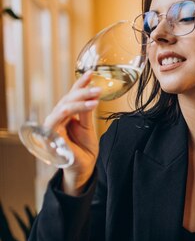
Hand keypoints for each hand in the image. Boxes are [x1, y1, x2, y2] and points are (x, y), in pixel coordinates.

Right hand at [43, 71, 100, 193]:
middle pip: (67, 98)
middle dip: (83, 90)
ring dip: (81, 98)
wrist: (84, 167)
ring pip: (64, 105)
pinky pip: (60, 117)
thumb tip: (91, 93)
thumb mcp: (88, 126)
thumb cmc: (84, 148)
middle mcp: (56, 118)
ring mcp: (52, 125)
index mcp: (64, 115)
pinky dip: (75, 109)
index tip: (91, 73)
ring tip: (96, 95)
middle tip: (98, 87)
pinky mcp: (51, 134)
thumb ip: (86, 111)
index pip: (71, 96)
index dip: (80, 84)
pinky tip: (89, 105)